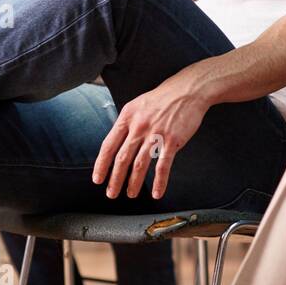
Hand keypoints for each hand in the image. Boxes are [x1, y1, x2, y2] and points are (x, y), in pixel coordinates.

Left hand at [93, 62, 212, 200]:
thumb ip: (127, 123)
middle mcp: (139, 126)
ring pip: (140, 165)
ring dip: (134, 183)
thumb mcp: (138, 105)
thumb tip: (117, 143)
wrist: (188, 90)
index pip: (109, 145)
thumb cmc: (164, 98)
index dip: (101, 165)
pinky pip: (163, 166)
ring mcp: (156, 134)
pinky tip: (157, 192)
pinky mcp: (172, 140)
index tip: (98, 179)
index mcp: (127, 117)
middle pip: (122, 158)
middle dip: (115, 179)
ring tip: (131, 194)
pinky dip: (160, 182)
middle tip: (111, 193)